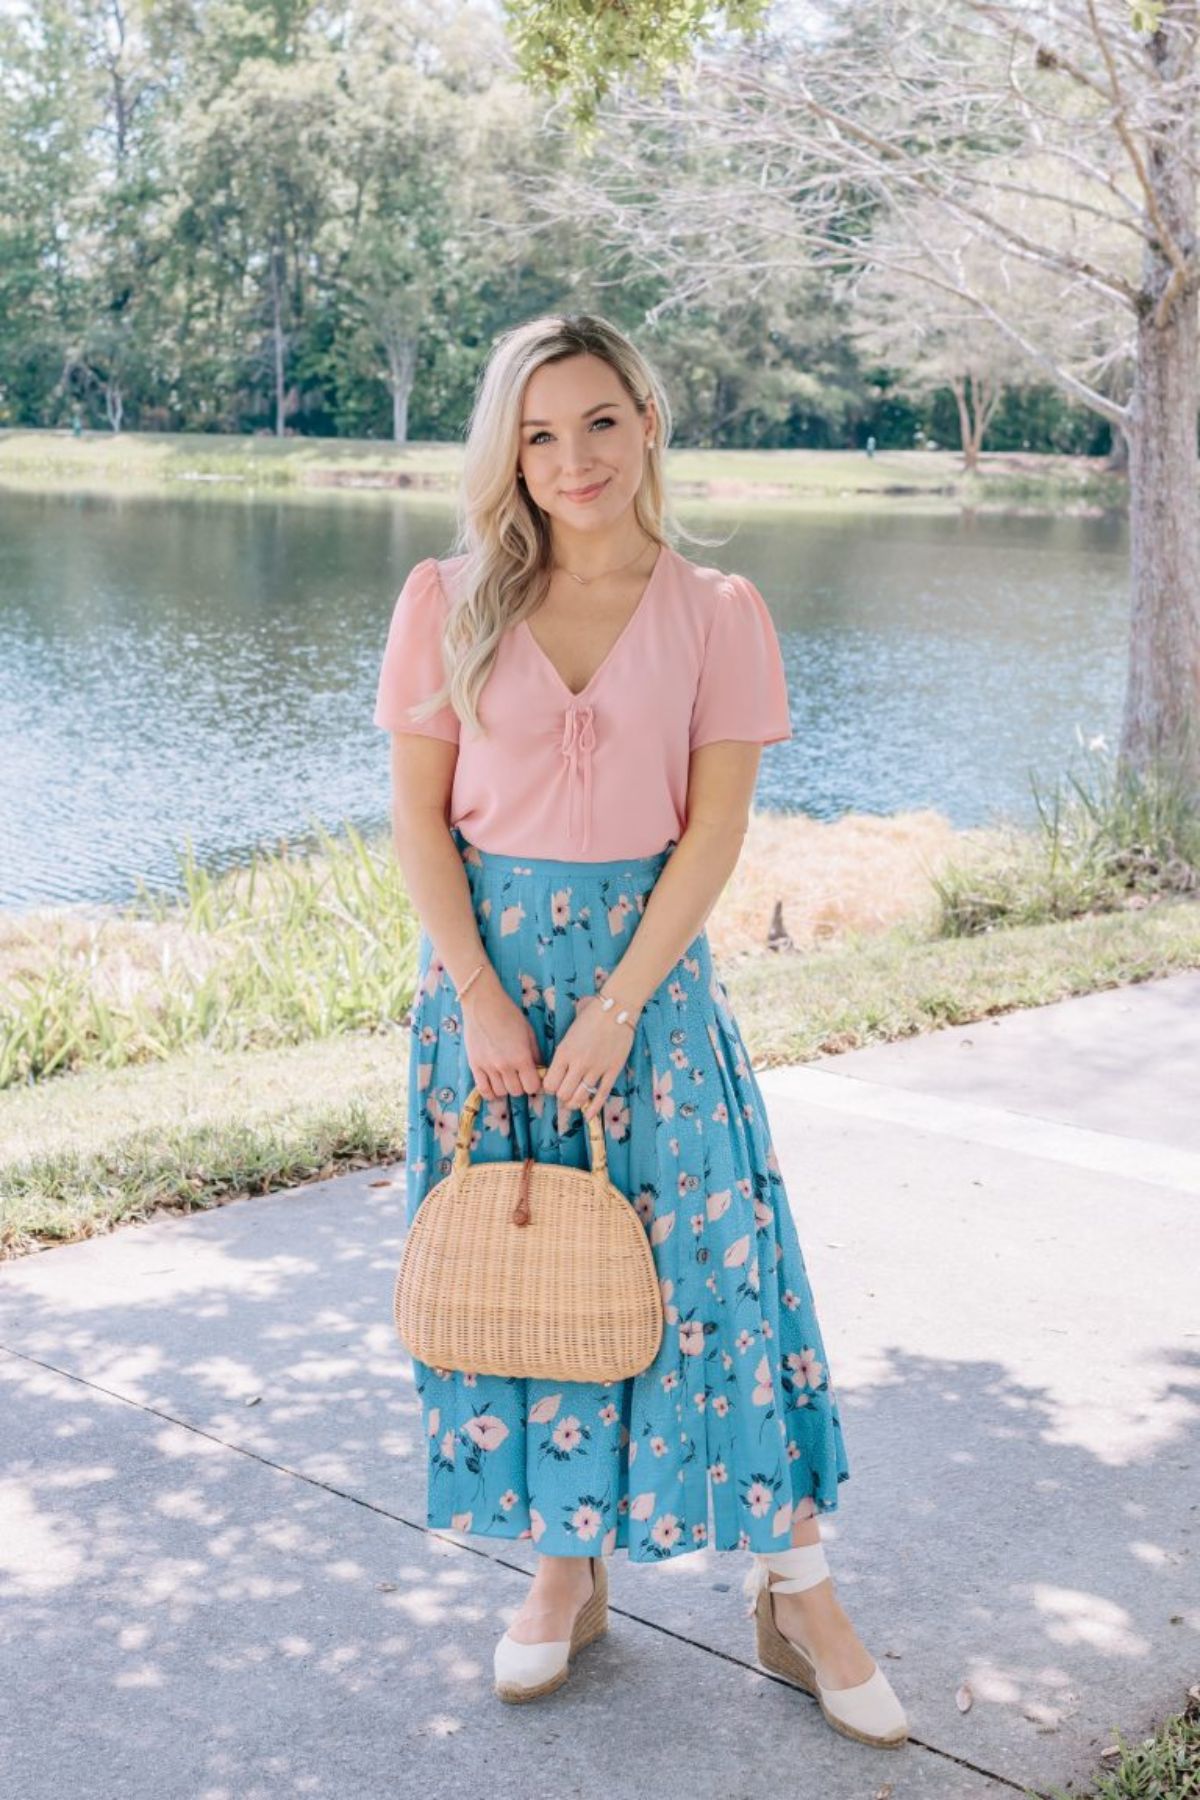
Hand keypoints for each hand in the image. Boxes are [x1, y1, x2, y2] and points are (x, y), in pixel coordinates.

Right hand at [461, 979, 543, 1103]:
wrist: (483, 1004)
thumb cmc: (509, 1015)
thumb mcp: (529, 1032)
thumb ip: (535, 1054)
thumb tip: (540, 1070)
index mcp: (521, 1057)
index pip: (532, 1087)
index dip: (535, 1084)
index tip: (534, 1077)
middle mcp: (504, 1066)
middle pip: (516, 1092)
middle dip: (521, 1086)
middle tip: (520, 1076)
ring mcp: (487, 1067)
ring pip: (500, 1092)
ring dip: (506, 1088)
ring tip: (507, 1078)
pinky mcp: (474, 1065)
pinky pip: (483, 1089)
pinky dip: (490, 1092)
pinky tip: (495, 1085)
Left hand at [541, 993, 637, 1123]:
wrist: (617, 1007)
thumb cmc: (592, 1012)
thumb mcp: (570, 1027)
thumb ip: (564, 1046)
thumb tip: (561, 1056)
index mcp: (564, 1052)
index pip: (549, 1083)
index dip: (549, 1088)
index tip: (553, 1086)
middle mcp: (578, 1064)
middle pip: (563, 1094)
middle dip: (561, 1097)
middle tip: (563, 1095)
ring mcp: (596, 1069)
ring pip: (580, 1097)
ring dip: (575, 1104)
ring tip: (574, 1103)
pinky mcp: (612, 1071)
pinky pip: (601, 1095)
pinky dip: (594, 1109)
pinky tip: (588, 1116)